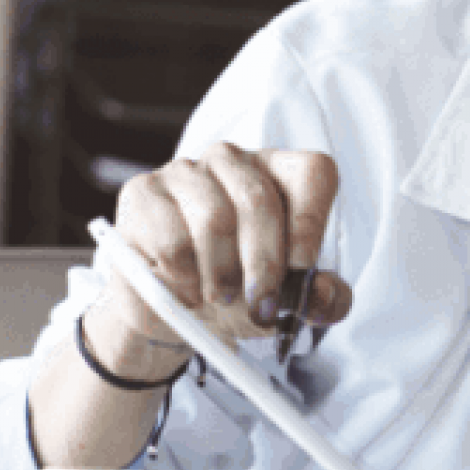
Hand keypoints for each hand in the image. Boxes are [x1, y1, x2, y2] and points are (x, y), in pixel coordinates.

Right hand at [90, 144, 352, 378]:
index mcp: (281, 173)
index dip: (311, 219)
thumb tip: (326, 293)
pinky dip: (184, 277)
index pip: (313, 172)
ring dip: (221, 274)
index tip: (303, 264)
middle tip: (261, 305)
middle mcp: (233, 161)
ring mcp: (185, 171)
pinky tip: (188, 289)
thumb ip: (322, 299)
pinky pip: (170, 239)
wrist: (173, 308)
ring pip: (213, 221)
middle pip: (258, 200)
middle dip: (264, 263)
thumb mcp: (288, 298)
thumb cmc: (240, 288)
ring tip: (221, 298)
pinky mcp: (142, 193)